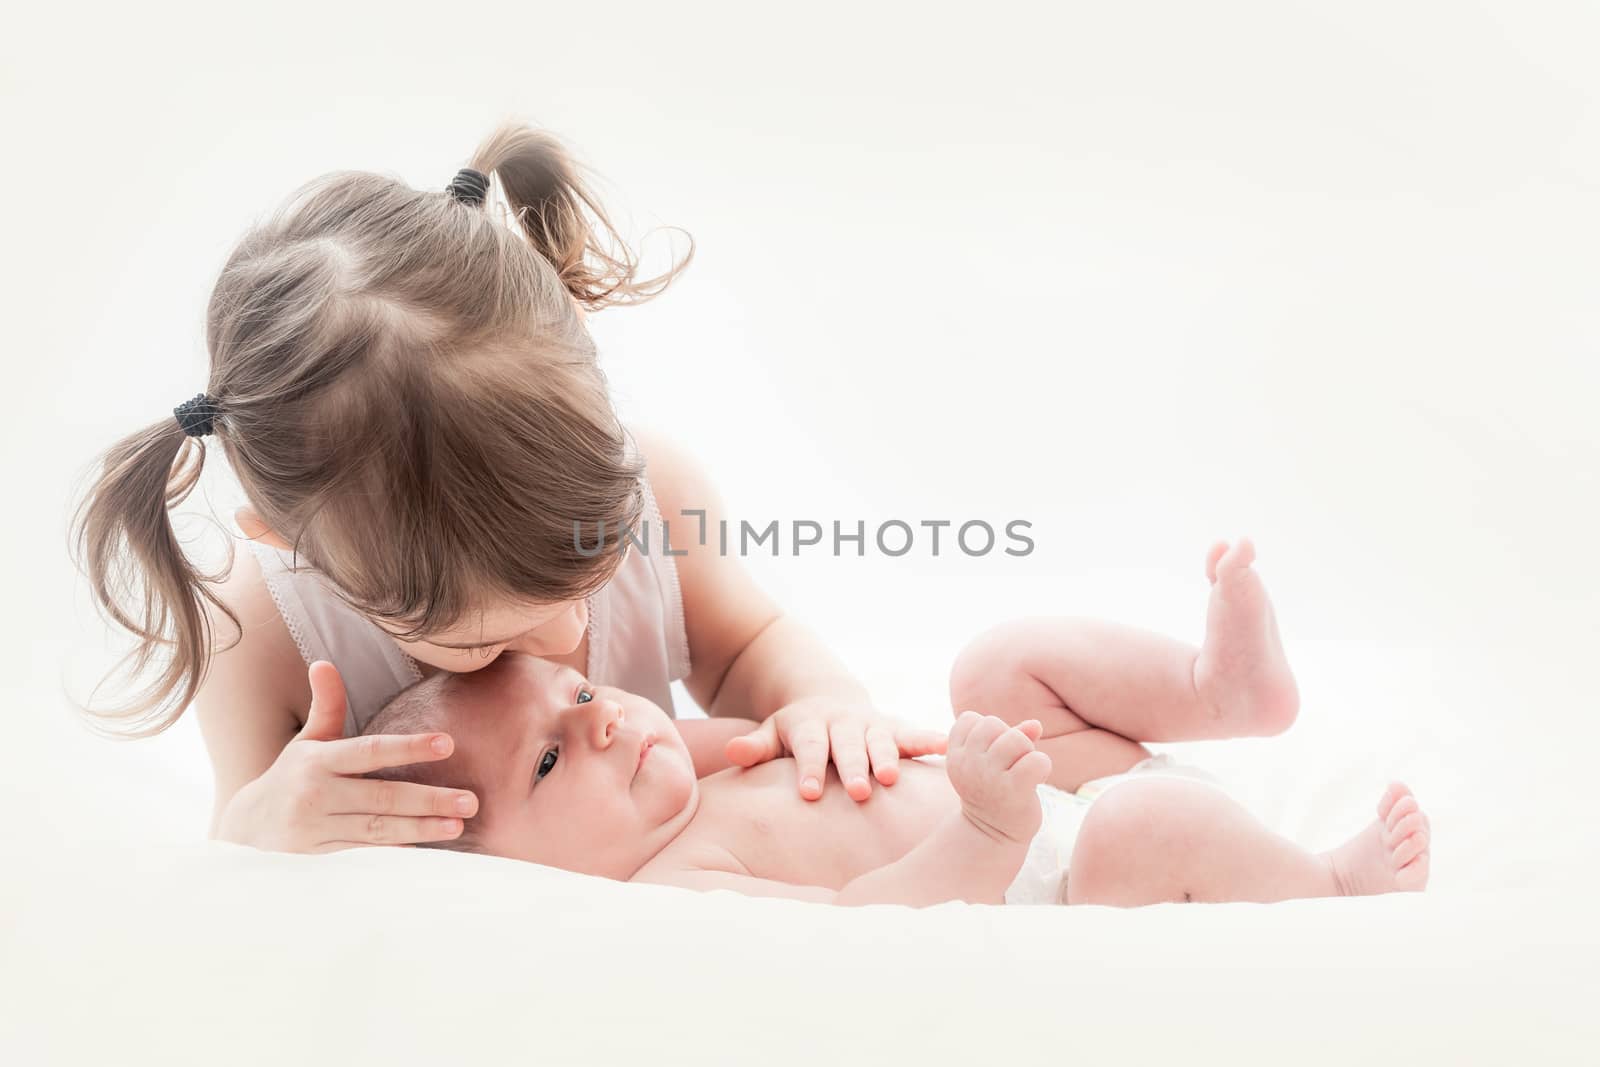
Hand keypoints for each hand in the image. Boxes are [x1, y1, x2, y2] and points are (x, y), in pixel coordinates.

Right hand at [215, 661, 478, 852]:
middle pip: (382, 796)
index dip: (408, 747)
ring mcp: (318, 829)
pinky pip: (364, 856)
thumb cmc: (288, 779)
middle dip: (428, 799)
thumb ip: (325, 707)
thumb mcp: (304, 743)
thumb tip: (323, 663)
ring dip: (420, 829)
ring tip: (457, 825)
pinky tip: (427, 853)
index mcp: (318, 761)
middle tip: (470, 801)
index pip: (370, 751)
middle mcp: (317, 794)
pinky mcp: (319, 858)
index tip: (447, 743)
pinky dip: (394, 854)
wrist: (243, 831)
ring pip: (377, 830)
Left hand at [725, 697, 948, 801]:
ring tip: (892, 779)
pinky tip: (947, 746)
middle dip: (854, 767)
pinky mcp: (893, 727)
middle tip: (859, 791)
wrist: (827, 702)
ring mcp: (870, 723)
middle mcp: (843, 722)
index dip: (810, 769)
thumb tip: (731, 752)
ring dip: (888, 757)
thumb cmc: (796, 734)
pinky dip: (929, 739)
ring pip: (880, 739)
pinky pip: (913, 732)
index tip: (809, 794)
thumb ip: (755, 746)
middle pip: (847, 745)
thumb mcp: (772, 734)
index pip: (809, 747)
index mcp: (810, 725)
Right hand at [945, 711, 1052, 844]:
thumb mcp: (991, 762)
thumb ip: (1011, 737)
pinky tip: (1035, 782)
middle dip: (1008, 738)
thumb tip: (1035, 724)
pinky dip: (1043, 767)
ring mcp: (988, 777)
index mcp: (955, 756)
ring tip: (1023, 772)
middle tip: (1010, 764)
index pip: (970, 719)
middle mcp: (967, 764)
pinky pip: (1038, 760)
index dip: (986, 733)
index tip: (989, 756)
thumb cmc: (994, 794)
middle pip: (993, 724)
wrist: (992, 837)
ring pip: (1017, 739)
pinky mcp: (1013, 790)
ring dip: (1027, 752)